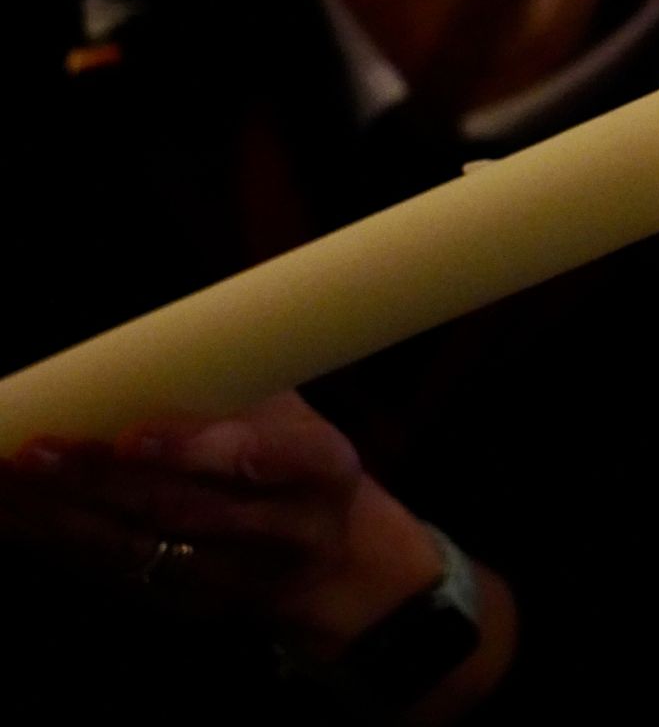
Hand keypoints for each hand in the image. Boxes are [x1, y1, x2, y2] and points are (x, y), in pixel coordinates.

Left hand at [0, 392, 440, 652]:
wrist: (338, 563)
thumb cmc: (301, 463)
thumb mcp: (298, 417)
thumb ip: (236, 387)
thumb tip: (153, 339)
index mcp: (319, 470)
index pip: (254, 461)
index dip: (191, 451)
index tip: (130, 435)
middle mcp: (280, 532)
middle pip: (178, 510)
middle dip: (99, 482)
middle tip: (33, 449)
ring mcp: (230, 580)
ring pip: (135, 548)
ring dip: (59, 514)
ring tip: (6, 474)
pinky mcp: (183, 605)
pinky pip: (108, 574)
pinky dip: (53, 541)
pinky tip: (9, 512)